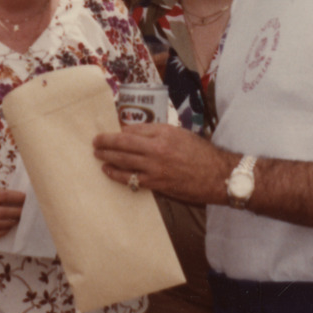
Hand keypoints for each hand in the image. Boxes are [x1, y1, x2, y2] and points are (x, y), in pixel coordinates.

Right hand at [0, 183, 23, 239]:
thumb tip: (18, 198)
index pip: (2, 196)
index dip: (16, 198)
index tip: (26, 198)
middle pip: (1, 212)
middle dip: (17, 212)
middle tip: (28, 211)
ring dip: (12, 222)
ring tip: (20, 219)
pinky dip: (2, 231)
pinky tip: (9, 227)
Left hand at [93, 123, 230, 204]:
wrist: (217, 175)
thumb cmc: (201, 153)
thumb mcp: (181, 134)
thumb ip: (159, 133)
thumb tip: (137, 133)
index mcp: (164, 132)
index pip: (135, 128)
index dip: (120, 130)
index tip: (112, 130)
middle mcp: (157, 148)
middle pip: (124, 143)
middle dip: (107, 142)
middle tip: (95, 141)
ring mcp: (155, 167)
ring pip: (124, 160)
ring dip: (107, 157)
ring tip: (97, 154)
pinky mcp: (156, 183)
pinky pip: (131, 178)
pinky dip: (117, 174)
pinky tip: (108, 171)